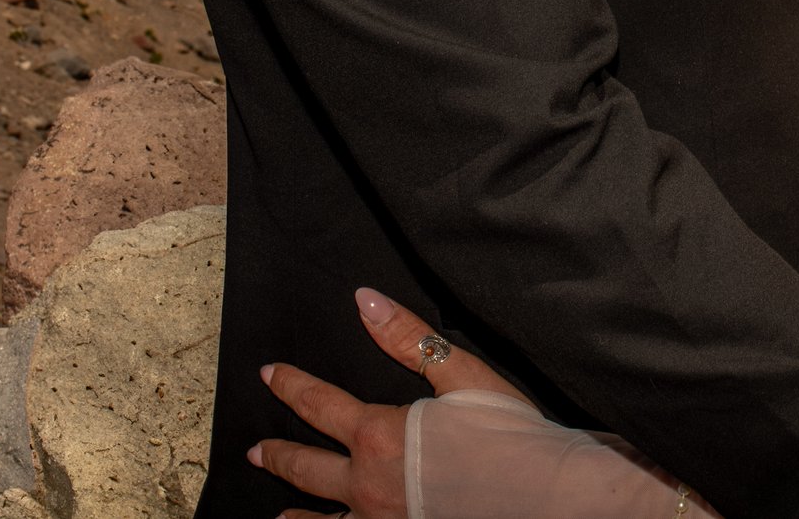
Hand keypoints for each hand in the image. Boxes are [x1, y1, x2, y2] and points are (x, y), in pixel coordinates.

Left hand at [252, 287, 528, 518]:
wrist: (542, 498)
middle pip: (307, 466)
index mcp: (379, 434)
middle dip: (279, 454)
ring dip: (297, 514)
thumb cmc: (508, 435)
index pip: (320, 403)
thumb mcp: (460, 375)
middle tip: (256, 450)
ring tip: (281, 514)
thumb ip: (407, 339)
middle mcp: (367, 483)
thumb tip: (365, 300)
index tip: (270, 374)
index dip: (292, 385)